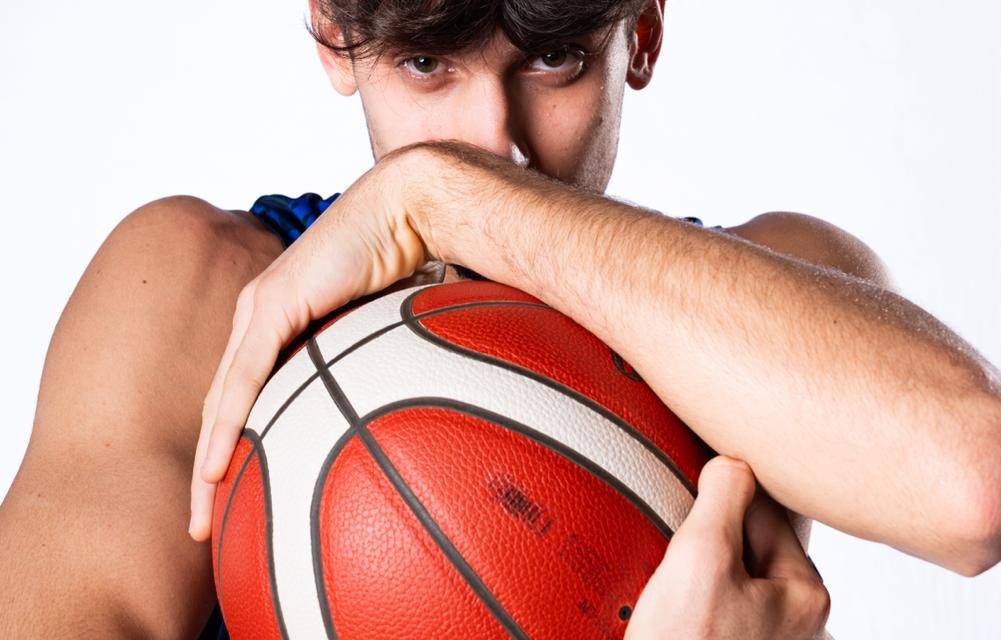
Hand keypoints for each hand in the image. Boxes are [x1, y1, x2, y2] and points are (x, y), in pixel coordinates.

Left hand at [188, 146, 446, 539]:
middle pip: (221, 407)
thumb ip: (382, 366)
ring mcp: (261, 310)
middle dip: (208, 470)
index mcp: (283, 326)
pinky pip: (243, 379)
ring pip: (222, 401)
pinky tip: (215, 467)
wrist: (410, 208)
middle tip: (205, 521)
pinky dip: (226, 426)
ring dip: (207, 462)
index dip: (237, 448)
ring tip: (202, 513)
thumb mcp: (389, 331)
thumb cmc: (410, 263)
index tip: (237, 498)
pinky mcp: (273, 305)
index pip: (248, 399)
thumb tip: (411, 406)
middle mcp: (260, 319)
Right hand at [625, 456, 830, 639]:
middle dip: (707, 531)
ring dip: (693, 562)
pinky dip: (684, 591)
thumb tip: (734, 461)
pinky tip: (660, 598)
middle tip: (675, 535)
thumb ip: (723, 497)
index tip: (695, 482)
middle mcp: (791, 620)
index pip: (766, 511)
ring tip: (664, 569)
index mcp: (803, 594)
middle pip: (746, 543)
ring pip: (726, 574)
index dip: (723, 493)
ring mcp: (758, 638)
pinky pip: (709, 601)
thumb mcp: (702, 557)